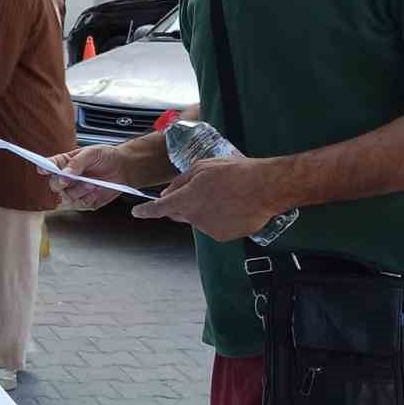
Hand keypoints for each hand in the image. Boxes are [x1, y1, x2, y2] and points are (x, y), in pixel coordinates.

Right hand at [46, 145, 130, 210]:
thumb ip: (78, 162)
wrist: (124, 168)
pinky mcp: (85, 201)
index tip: (42, 169)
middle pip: (54, 185)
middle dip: (61, 183)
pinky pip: (80, 205)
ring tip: (92, 184)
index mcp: (65, 163)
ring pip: (67, 197)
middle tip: (70, 179)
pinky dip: (88, 198)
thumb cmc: (106, 157)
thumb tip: (65, 172)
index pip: (50, 165)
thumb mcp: (92, 153)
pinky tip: (96, 191)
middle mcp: (67, 178)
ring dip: (79, 191)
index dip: (44, 168)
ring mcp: (75, 191)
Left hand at [130, 155, 287, 241]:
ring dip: (204, 210)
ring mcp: (208, 229)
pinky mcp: (222, 236)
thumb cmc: (236, 172)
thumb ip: (180, 182)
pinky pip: (213, 227)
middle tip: (201, 191)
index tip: (137, 212)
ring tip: (225, 196)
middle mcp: (194, 217)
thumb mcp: (203, 167)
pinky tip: (233, 207)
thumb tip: (166, 194)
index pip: (158, 208)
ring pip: (197, 220)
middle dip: (182, 205)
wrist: (266, 188)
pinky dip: (218, 219)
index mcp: (186, 199)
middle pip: (179, 214)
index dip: (145, 210)